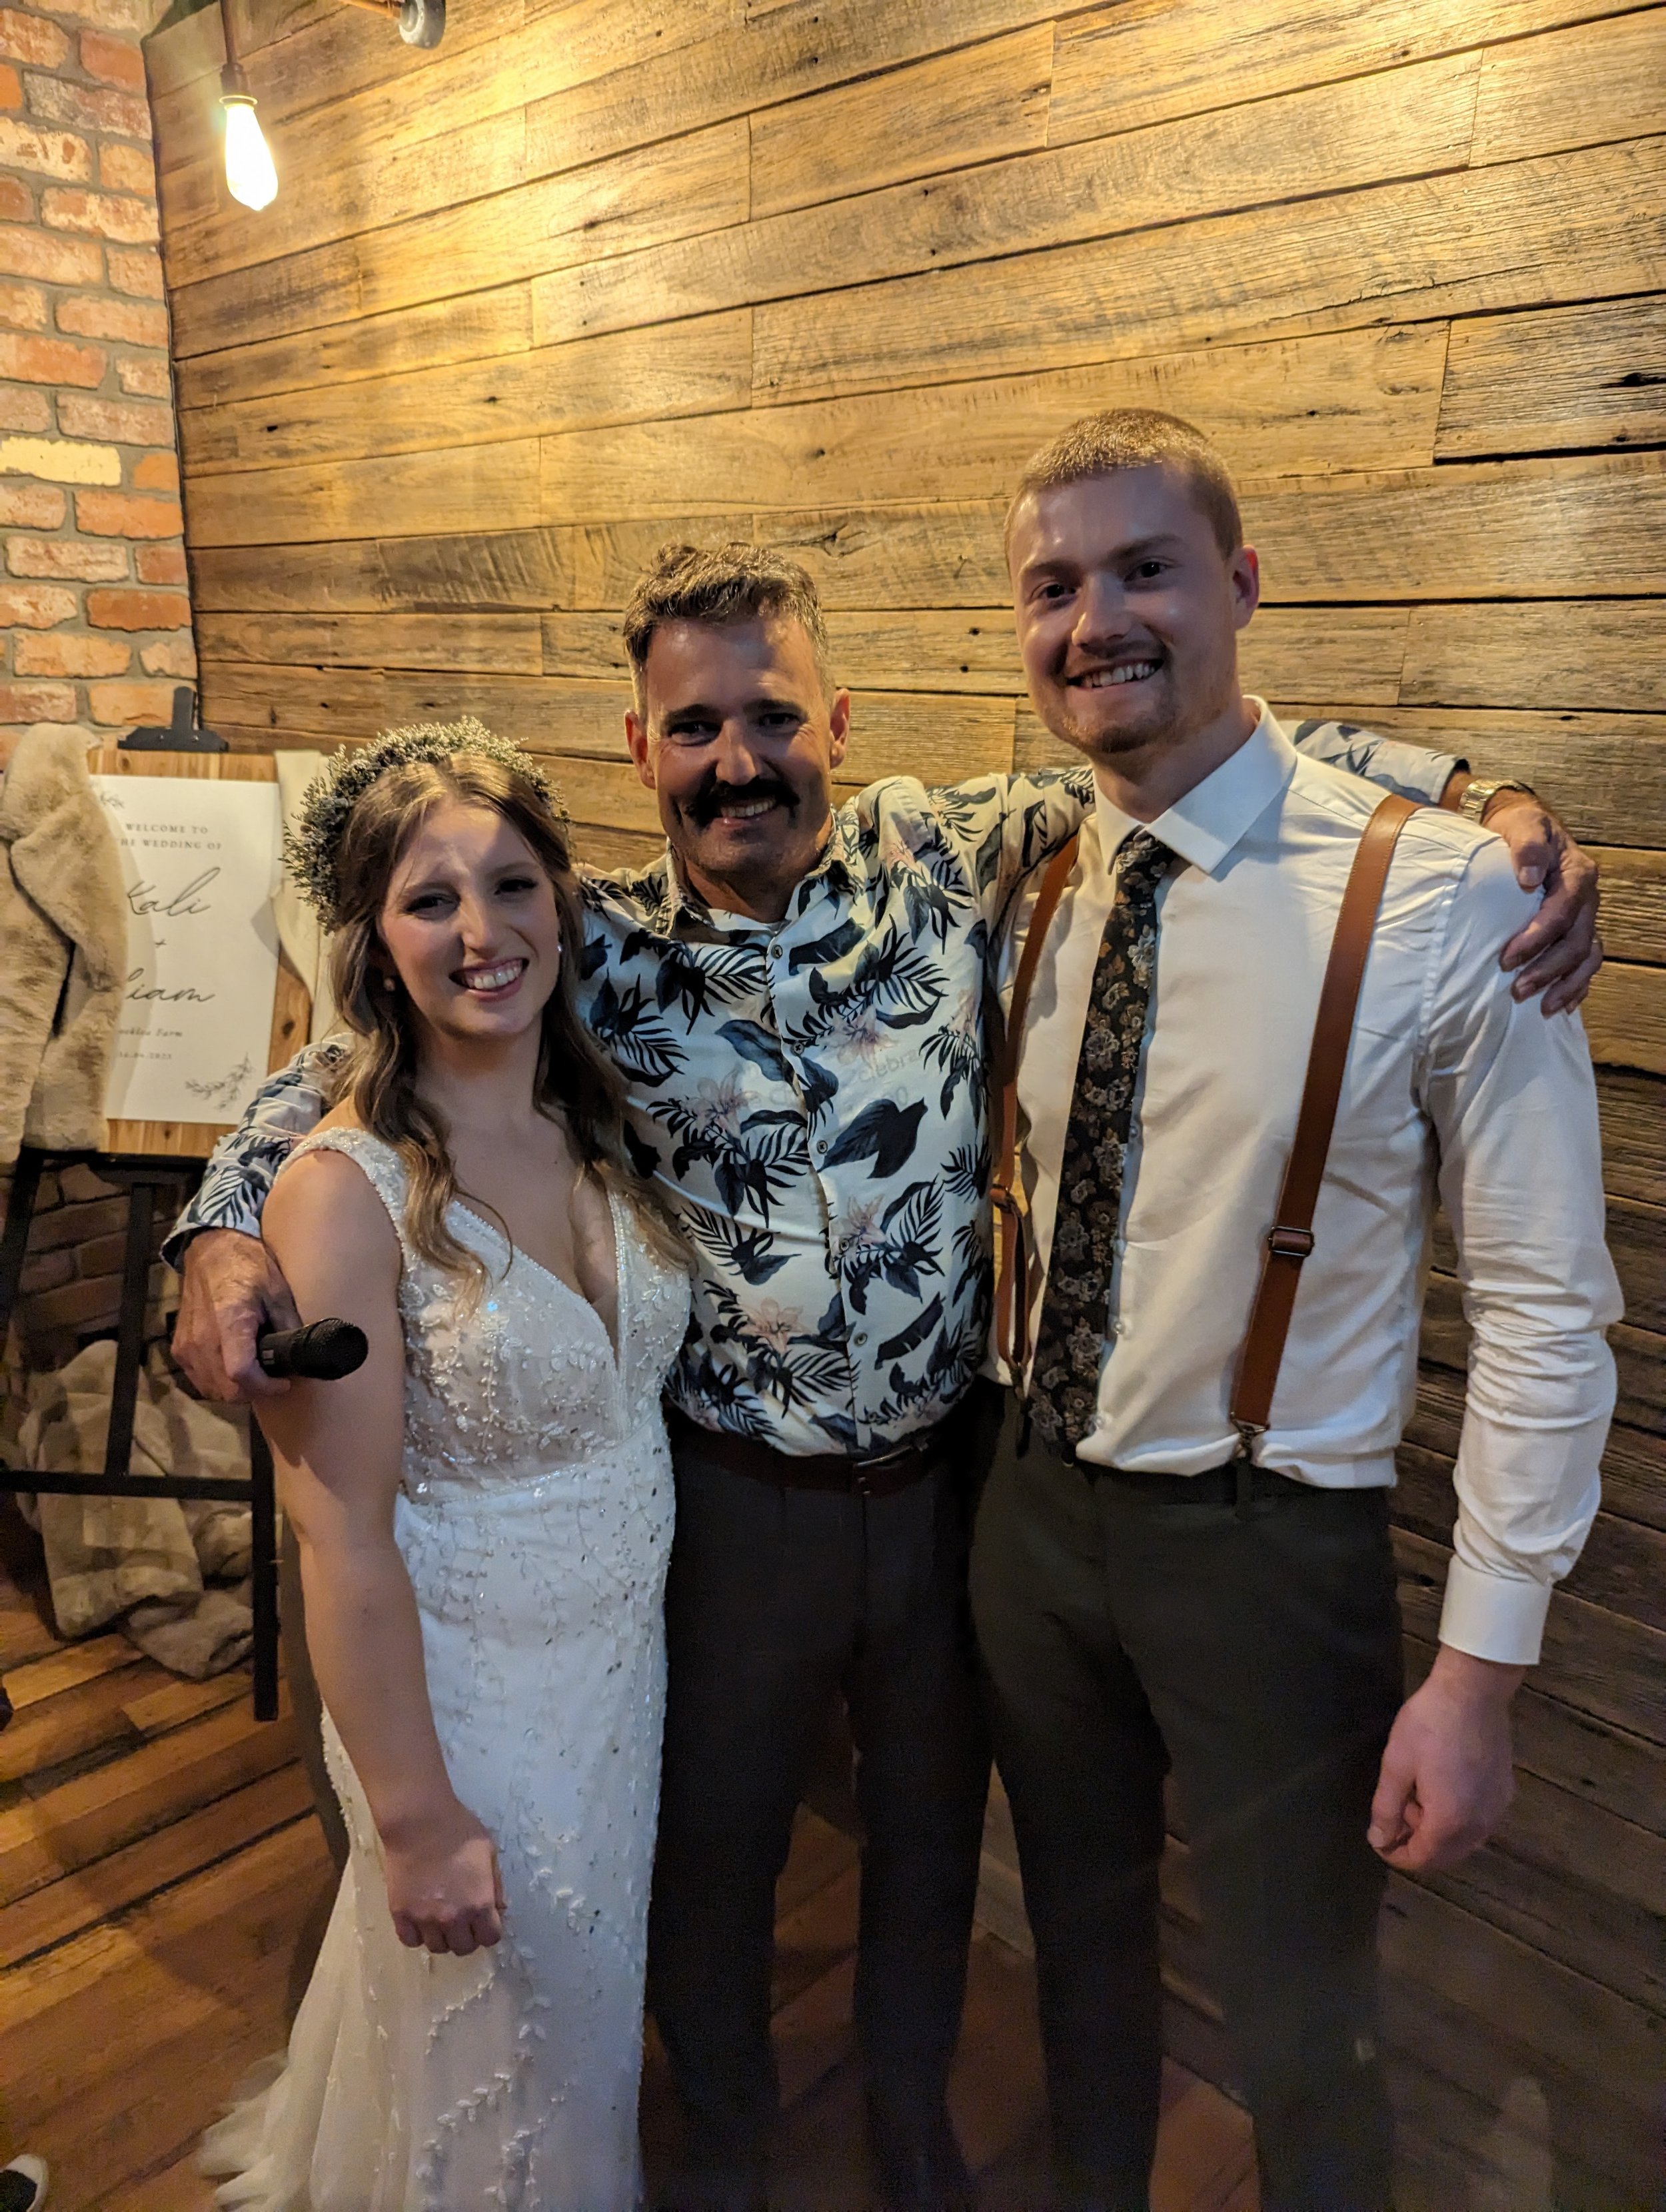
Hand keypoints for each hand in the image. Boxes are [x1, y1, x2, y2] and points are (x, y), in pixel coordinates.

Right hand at [171, 1228, 301, 1401]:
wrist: (211, 1250)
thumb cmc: (247, 1266)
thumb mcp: (278, 1293)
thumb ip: (288, 1328)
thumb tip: (301, 1357)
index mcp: (228, 1323)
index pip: (241, 1374)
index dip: (265, 1387)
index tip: (283, 1382)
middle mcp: (201, 1340)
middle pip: (226, 1390)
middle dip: (254, 1392)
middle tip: (272, 1378)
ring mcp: (186, 1347)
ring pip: (211, 1390)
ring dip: (235, 1390)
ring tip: (255, 1373)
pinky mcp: (178, 1349)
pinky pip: (199, 1380)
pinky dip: (218, 1382)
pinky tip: (234, 1368)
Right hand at [381, 1801, 505, 1955]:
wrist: (419, 1820)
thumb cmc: (458, 1830)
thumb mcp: (489, 1852)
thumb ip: (496, 1885)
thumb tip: (499, 1910)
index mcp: (479, 1904)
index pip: (490, 1938)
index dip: (489, 1930)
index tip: (485, 1921)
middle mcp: (453, 1918)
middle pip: (464, 1948)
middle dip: (467, 1936)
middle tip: (463, 1919)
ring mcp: (424, 1919)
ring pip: (437, 1947)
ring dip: (443, 1937)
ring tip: (441, 1919)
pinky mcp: (401, 1914)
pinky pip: (410, 1940)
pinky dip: (418, 1935)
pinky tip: (421, 1919)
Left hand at [1368, 1646, 1525, 1871]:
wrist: (1473, 1693)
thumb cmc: (1429, 1726)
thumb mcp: (1397, 1764)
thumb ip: (1386, 1808)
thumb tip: (1379, 1840)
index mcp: (1450, 1822)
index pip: (1422, 1859)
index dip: (1397, 1855)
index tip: (1378, 1840)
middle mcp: (1479, 1826)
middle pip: (1445, 1855)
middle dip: (1416, 1844)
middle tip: (1395, 1814)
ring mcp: (1497, 1810)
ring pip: (1463, 1841)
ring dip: (1436, 1831)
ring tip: (1415, 1796)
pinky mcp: (1505, 1793)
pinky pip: (1478, 1823)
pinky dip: (1457, 1819)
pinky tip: (1441, 1789)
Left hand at [1485, 791, 1602, 1015]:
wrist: (1523, 828)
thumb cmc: (1519, 827)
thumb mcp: (1522, 825)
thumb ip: (1527, 847)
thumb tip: (1529, 879)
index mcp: (1577, 874)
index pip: (1563, 912)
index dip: (1538, 938)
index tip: (1507, 958)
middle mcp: (1586, 899)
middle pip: (1577, 942)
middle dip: (1549, 969)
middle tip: (1518, 990)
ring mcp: (1583, 918)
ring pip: (1586, 957)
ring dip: (1565, 984)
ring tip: (1541, 1007)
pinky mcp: (1573, 930)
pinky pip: (1584, 963)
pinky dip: (1575, 986)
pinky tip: (1561, 1006)